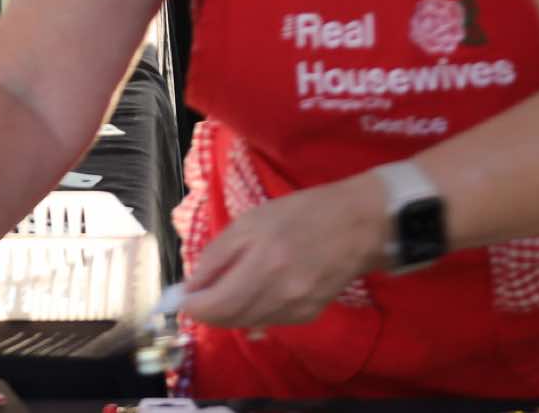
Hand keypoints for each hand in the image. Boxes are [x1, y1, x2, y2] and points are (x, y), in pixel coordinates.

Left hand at [180, 174, 382, 328]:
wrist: (358, 226)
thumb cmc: (300, 214)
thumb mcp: (250, 222)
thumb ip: (217, 256)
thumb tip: (192, 287)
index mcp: (264, 266)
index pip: (217, 306)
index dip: (193, 306)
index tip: (180, 298)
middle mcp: (282, 295)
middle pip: (231, 319)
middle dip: (208, 311)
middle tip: (197, 294)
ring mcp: (298, 310)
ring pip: (248, 323)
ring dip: (228, 313)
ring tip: (223, 289)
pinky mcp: (309, 315)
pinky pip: (269, 321)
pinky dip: (252, 312)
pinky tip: (251, 292)